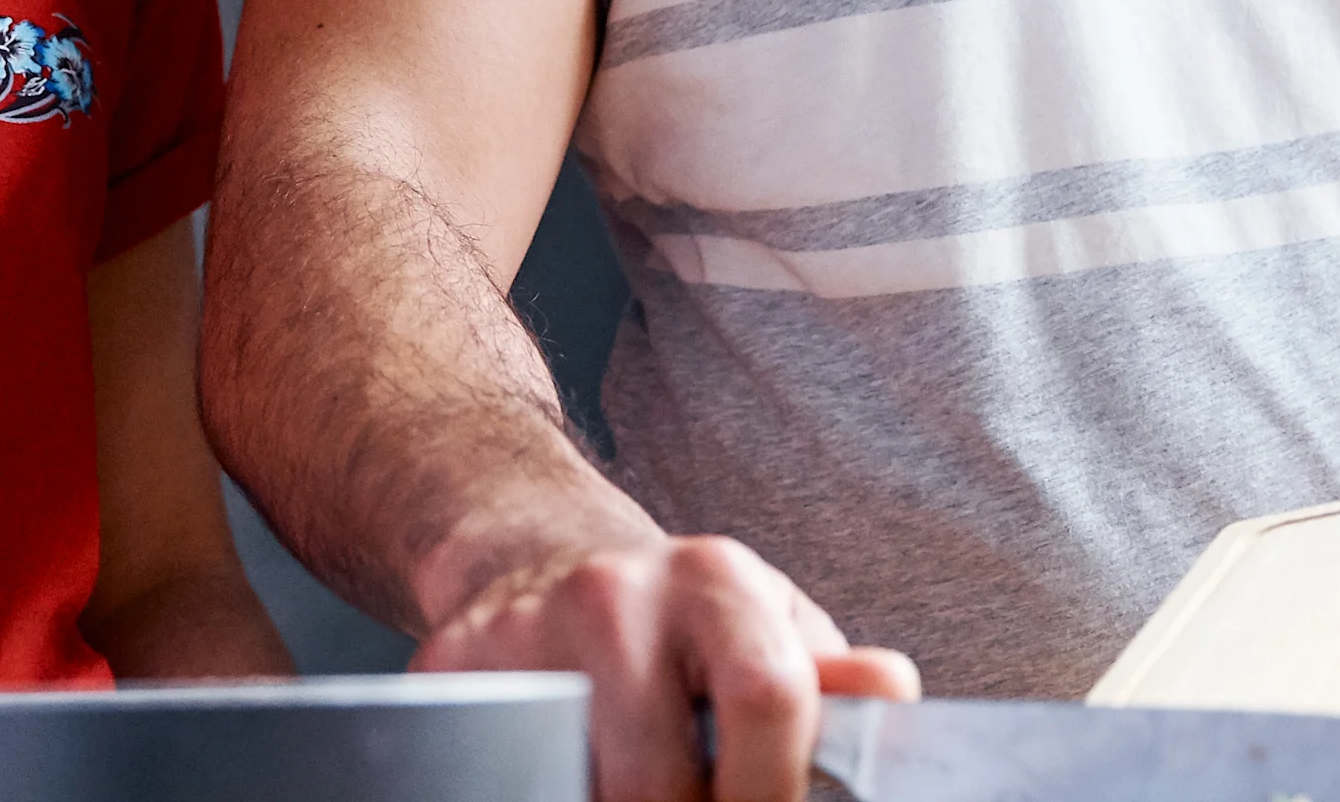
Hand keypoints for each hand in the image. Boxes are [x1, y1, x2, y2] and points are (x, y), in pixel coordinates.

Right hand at [414, 530, 920, 801]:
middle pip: (657, 777)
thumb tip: (892, 692)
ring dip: (604, 801)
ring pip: (572, 787)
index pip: (768, 698)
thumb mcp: (767, 629)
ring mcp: (523, 630)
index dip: (773, 792)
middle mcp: (616, 592)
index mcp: (716, 580)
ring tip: (630, 790)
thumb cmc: (680, 622)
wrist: (542, 561)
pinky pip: (498, 771)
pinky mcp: (447, 668)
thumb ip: (826, 682)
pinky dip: (535, 787)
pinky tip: (563, 778)